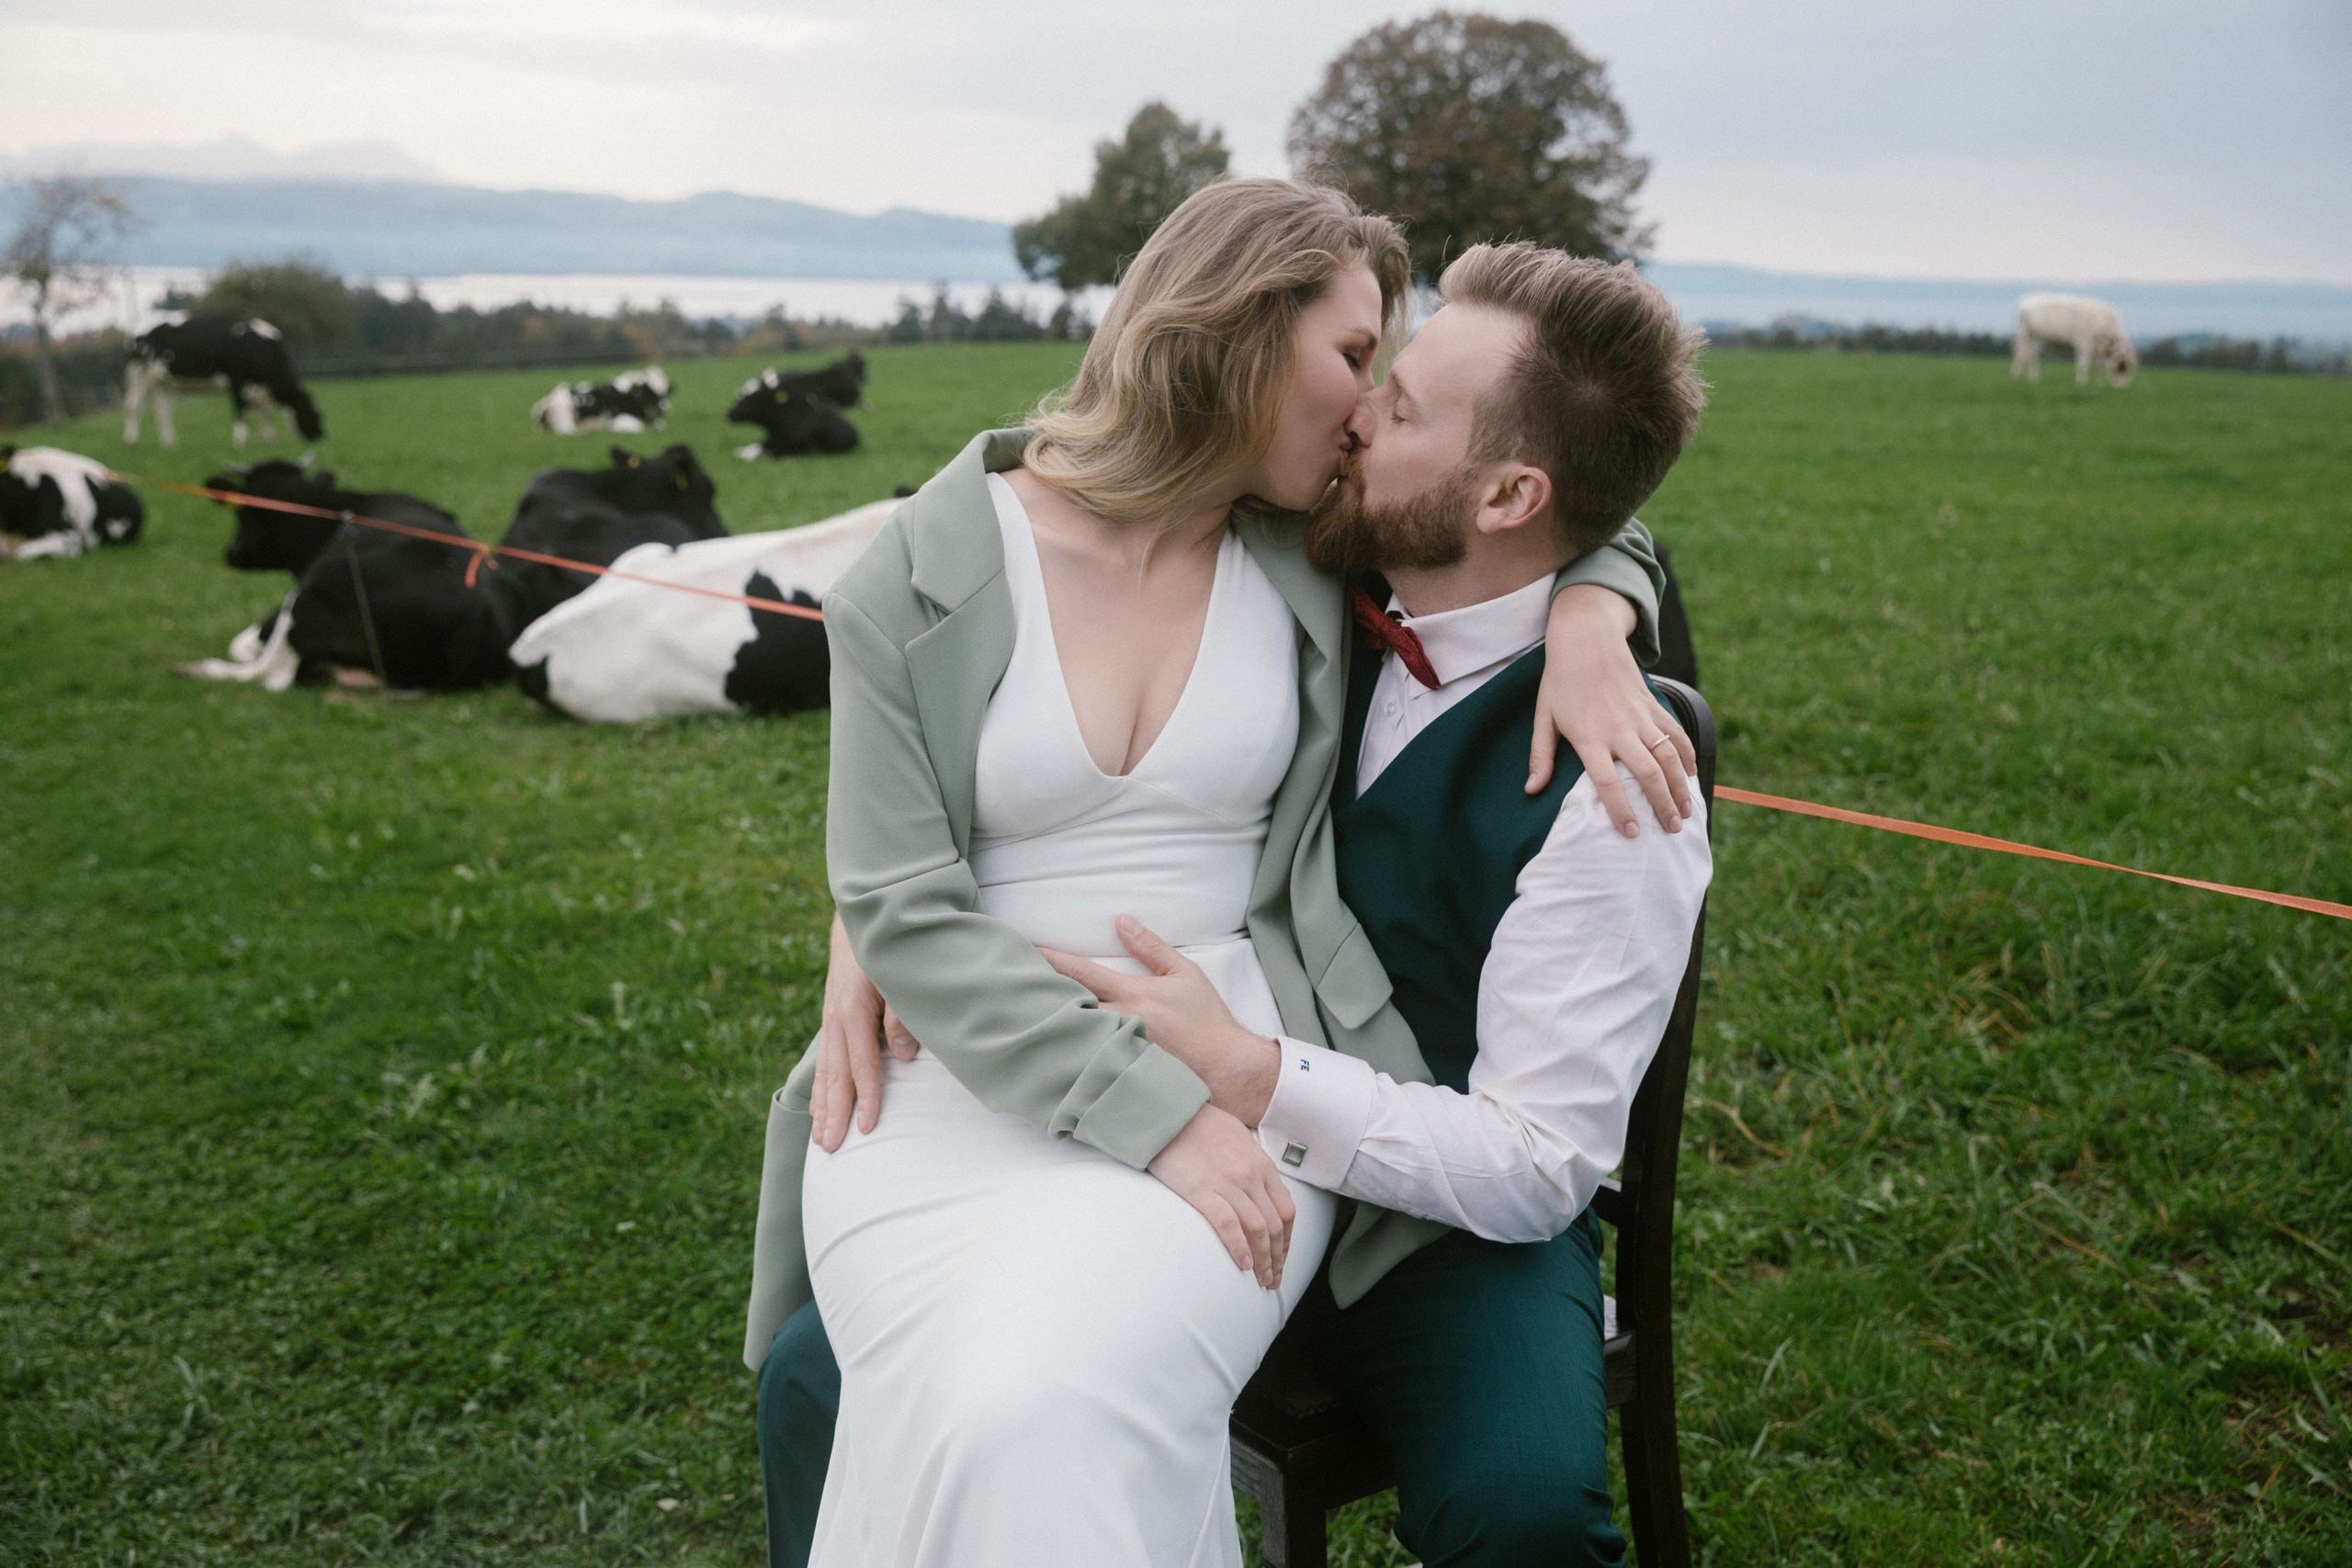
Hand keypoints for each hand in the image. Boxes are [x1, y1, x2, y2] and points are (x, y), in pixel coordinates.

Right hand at [808, 912, 919, 1151]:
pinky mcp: (833, 1019)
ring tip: (821, 1141)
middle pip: (836, 1076)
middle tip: (830, 1151)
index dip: (866, 1098)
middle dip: (834, 1115)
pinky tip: (819, 1111)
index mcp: (853, 1009)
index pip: (862, 1064)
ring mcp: (831, 1019)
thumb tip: (903, 1056)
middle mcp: (836, 1019)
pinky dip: (822, 1089)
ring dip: (823, 1108)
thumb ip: (902, 1014)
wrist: (861, 915)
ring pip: (826, 1072)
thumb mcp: (900, 973)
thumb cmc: (887, 945)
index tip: (867, 1129)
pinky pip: (826, 1061)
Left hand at [1040, 915, 1279, 1125]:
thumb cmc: (1206, 1018)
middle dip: (1040, 994)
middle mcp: (1119, 1022)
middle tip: (1013, 985)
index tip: (1029, 951)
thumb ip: (1150, 946)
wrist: (1226, 1068)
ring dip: (1050, 1023)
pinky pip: (1086, 1059)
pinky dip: (1067, 1051)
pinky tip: (1049, 1049)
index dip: (1052, 960)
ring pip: (1073, 1035)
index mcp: (1132, 994)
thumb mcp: (1184, 972)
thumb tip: (1121, 921)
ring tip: (1023, 1015)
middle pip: (1067, 1005)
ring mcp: (1116, 1051)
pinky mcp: (1119, 1073)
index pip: (1082, 973)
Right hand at [1148, 1104, 1296, 1288]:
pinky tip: (1242, 1266)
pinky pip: (1229, 1226)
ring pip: (1258, 1230)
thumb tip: (1259, 1185)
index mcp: (1262, 1164)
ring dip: (1263, 1260)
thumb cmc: (1199, 1123)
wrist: (1169, 1111)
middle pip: (1276, 1225)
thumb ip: (1252, 1163)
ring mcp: (1228, 1184)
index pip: (1287, 1210)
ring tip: (1261, 1280)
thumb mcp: (1237, 1137)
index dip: (1288, 1239)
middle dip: (1278, 1257)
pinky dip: (1239, 1249)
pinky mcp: (1202, 1191)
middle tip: (1274, 1279)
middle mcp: (1251, 1176)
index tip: (1282, 1257)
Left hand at [1529, 583, 1696, 836]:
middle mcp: (1618, 728)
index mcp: (1588, 736)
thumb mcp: (1543, 716)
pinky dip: (1688, 756)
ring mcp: (1640, 716)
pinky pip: (1677, 734)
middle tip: (1672, 831)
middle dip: (1663, 806)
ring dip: (1681, 787)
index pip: (1606, 781)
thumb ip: (1540, 755)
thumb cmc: (1560, 681)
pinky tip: (1691, 776)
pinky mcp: (1653, 705)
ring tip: (1685, 812)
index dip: (1620, 809)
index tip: (1633, 833)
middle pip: (1647, 773)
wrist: (1587, 637)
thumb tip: (1531, 789)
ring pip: (1669, 756)